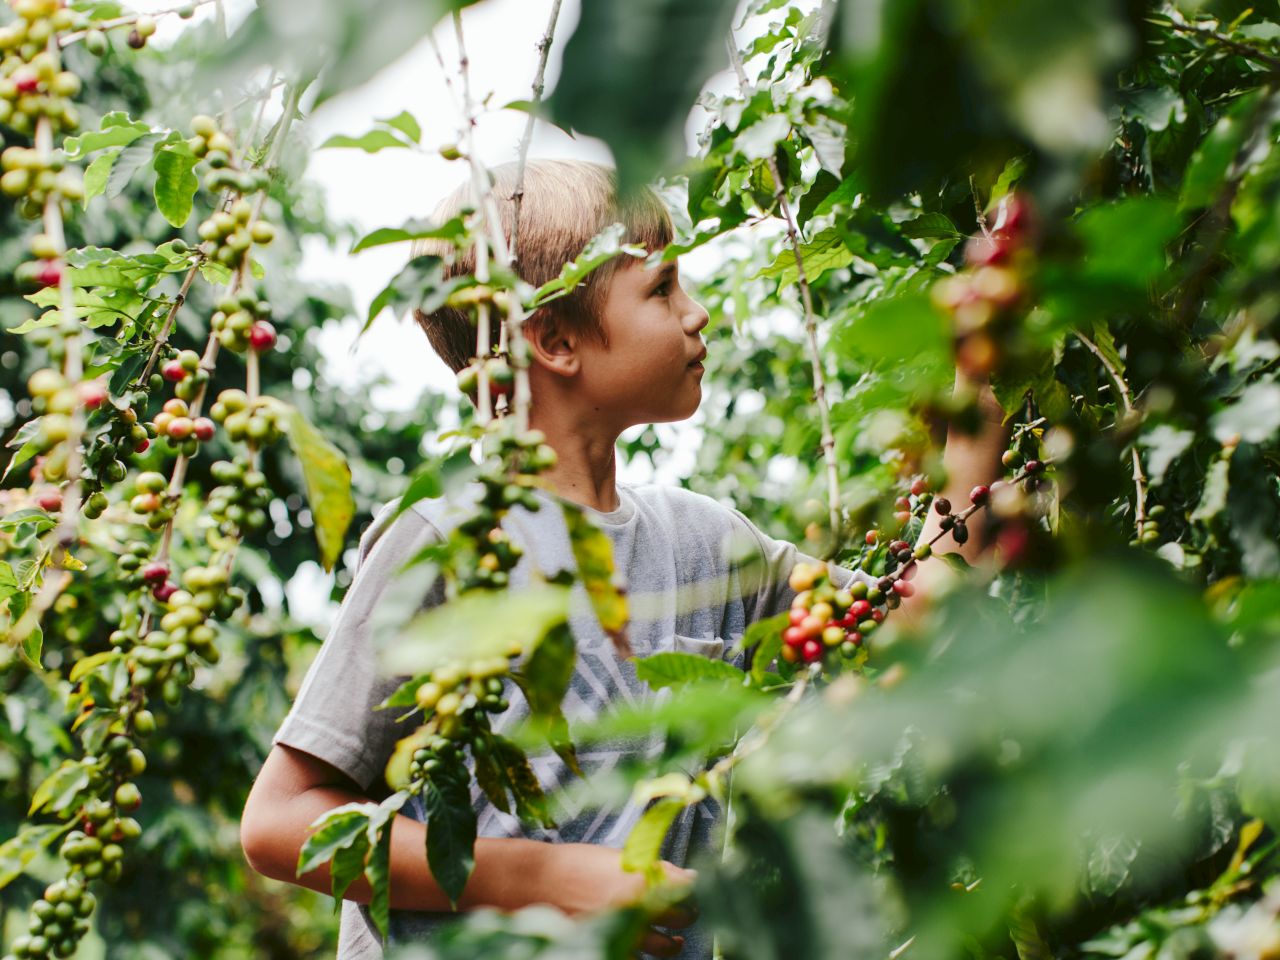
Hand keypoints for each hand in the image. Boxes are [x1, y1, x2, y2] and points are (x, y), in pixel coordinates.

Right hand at [539, 843, 697, 957]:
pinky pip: (638, 959)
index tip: (694, 886)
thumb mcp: (616, 857)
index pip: (687, 886)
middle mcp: (638, 904)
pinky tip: (644, 949)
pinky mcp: (608, 945)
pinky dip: (644, 955)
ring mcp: (624, 929)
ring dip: (674, 944)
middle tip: (686, 913)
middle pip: (682, 916)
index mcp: (642, 876)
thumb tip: (685, 876)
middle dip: (688, 914)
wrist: (537, 883)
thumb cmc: (574, 864)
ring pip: (666, 947)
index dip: (694, 887)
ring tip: (674, 942)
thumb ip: (650, 868)